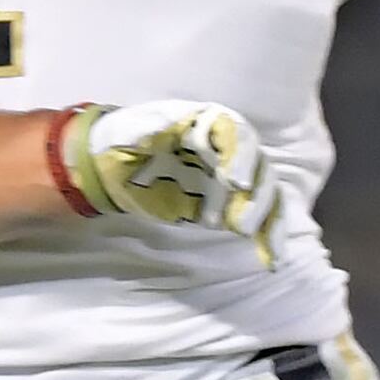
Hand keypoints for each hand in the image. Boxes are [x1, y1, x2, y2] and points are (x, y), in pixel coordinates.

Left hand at [56, 101, 279, 261]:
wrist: (109, 164)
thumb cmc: (119, 140)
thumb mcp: (126, 131)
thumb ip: (144, 131)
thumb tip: (159, 129)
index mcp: (202, 122)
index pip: (233, 133)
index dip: (241, 155)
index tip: (235, 182)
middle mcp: (222, 147)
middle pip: (256, 165)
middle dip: (256, 193)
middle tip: (241, 223)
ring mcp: (225, 176)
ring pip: (261, 191)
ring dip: (265, 215)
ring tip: (254, 239)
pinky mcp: (222, 202)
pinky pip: (251, 215)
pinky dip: (265, 234)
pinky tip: (270, 256)